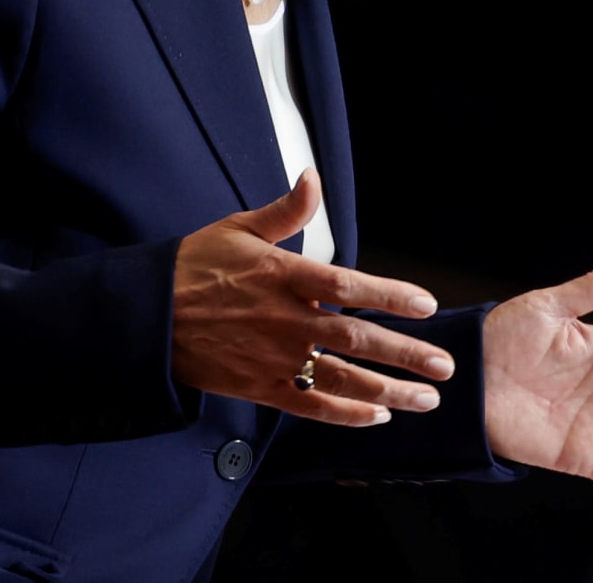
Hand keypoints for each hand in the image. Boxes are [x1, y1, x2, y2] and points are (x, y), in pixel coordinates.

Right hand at [172, 171, 452, 424]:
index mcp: (284, 276)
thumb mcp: (239, 228)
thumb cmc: (195, 266)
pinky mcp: (259, 388)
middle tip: (445, 365)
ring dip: (389, 391)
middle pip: (357, 340)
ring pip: (342, 379)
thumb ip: (287, 211)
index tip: (426, 306)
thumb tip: (313, 177)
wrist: (147, 316)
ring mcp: (273, 358)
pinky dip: (345, 413)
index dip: (390, 297)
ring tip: (426, 398)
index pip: (349, 287)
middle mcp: (285, 320)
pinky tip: (376, 415)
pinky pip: (310, 405)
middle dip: (407, 354)